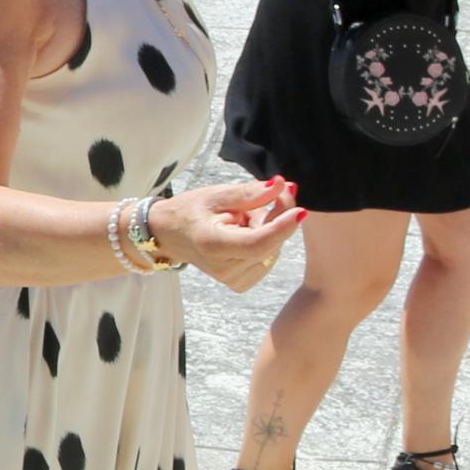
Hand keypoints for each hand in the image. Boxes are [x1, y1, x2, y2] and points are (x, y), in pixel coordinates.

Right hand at [157, 178, 302, 292]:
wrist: (168, 235)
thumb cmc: (189, 211)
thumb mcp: (216, 195)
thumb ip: (250, 193)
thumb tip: (283, 186)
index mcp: (213, 246)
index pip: (257, 243)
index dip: (282, 228)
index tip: (300, 211)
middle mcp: (224, 269)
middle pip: (269, 244)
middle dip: (278, 216)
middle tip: (275, 192)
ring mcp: (232, 279)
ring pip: (272, 250)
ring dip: (270, 229)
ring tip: (245, 217)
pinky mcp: (240, 283)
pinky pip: (267, 258)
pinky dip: (265, 242)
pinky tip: (246, 232)